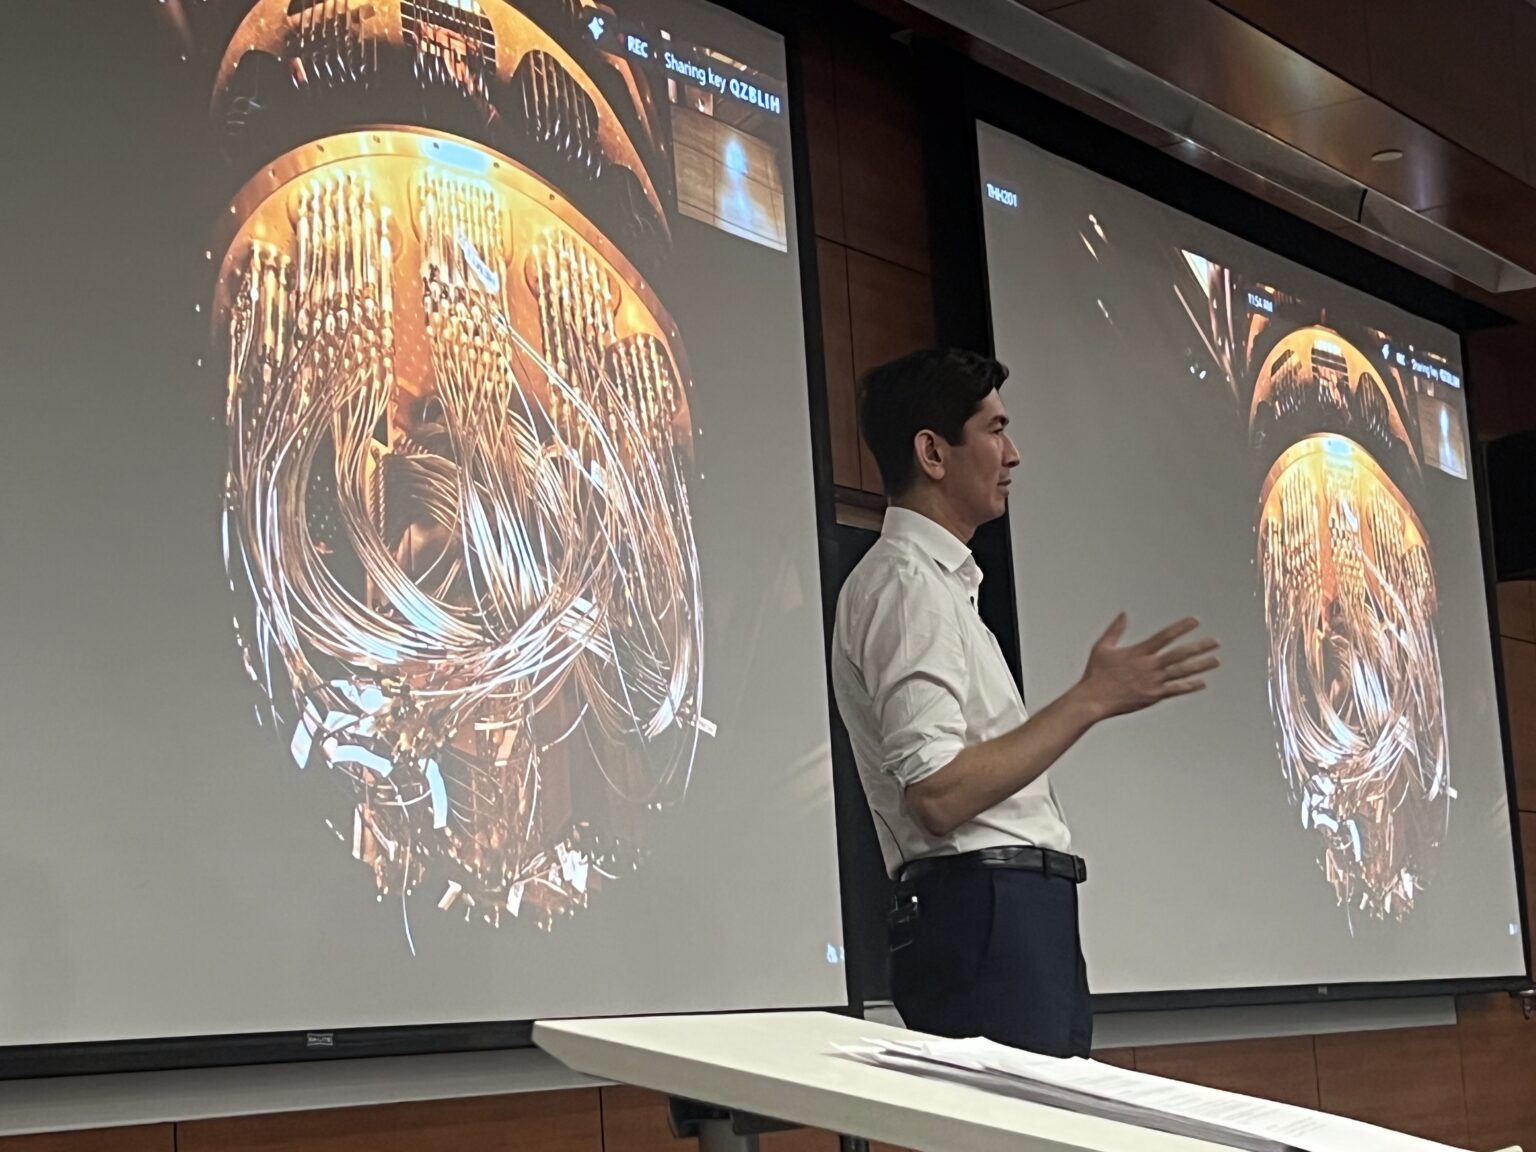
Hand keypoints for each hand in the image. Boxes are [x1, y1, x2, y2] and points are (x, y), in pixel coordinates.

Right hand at [1076, 614, 1218, 720]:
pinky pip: (1176, 690)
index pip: (1165, 636)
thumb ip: (1115, 630)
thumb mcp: (1102, 647)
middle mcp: (1149, 666)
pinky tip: (1201, 682)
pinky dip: (1189, 686)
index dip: (1181, 627)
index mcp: (1139, 652)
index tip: (1195, 621)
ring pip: (1182, 672)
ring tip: (1216, 660)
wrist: (1094, 699)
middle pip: (1180, 654)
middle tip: (1216, 642)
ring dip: (1201, 666)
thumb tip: (1124, 614)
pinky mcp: (1153, 696)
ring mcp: (1153, 682)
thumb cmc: (1096, 673)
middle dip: (1199, 647)